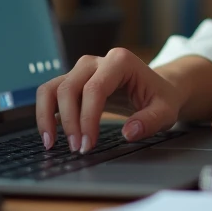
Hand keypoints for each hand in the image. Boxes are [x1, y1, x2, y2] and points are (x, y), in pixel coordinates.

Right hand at [35, 48, 184, 153]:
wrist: (158, 88)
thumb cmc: (160, 98)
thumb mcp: (165, 110)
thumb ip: (150, 121)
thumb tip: (129, 132)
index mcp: (120, 61)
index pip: (94, 89)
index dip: (87, 119)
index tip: (88, 145)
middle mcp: (96, 61)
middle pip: (69, 87)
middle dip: (69, 121)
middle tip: (77, 149)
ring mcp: (82, 70)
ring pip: (52, 88)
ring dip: (47, 116)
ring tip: (51, 144)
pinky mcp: (73, 81)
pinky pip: (51, 94)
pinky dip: (46, 113)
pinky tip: (50, 135)